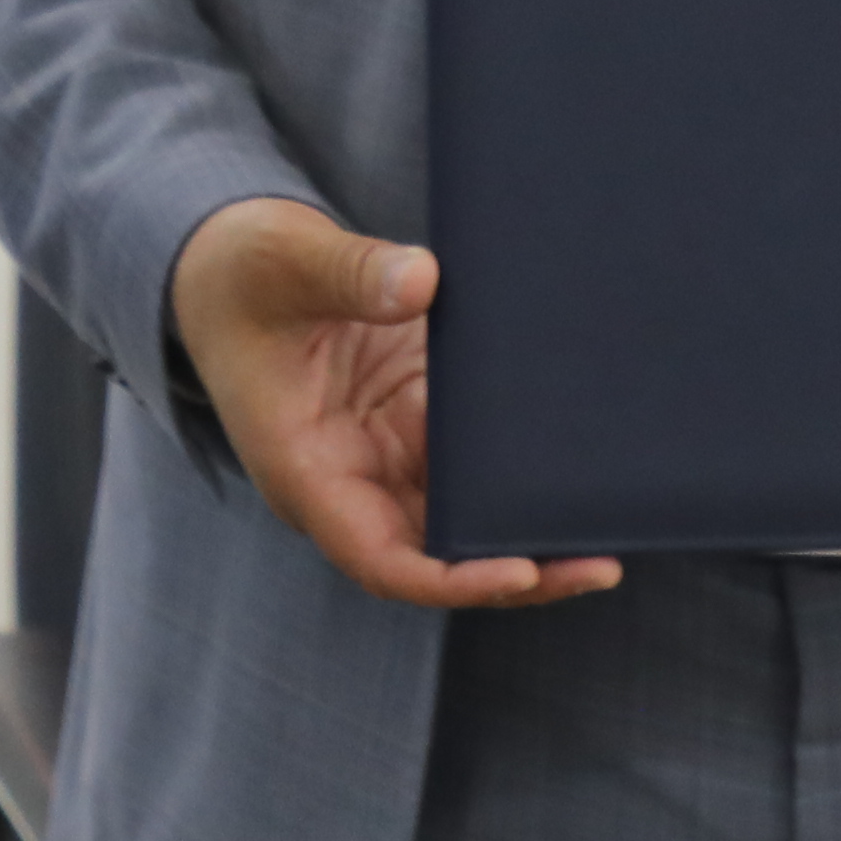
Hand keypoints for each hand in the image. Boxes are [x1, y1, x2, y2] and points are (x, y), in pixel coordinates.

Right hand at [166, 198, 621, 611]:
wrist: (229, 262)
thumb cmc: (240, 273)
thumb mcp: (283, 262)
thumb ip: (350, 272)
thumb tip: (424, 281)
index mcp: (306, 470)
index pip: (382, 557)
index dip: (451, 578)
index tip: (515, 572)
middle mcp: (351, 478)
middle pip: (440, 554)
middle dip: (517, 568)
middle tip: (599, 560)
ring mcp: (386, 451)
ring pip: (467, 515)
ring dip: (529, 523)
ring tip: (611, 523)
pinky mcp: (415, 416)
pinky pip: (477, 459)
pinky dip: (523, 464)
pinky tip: (579, 454)